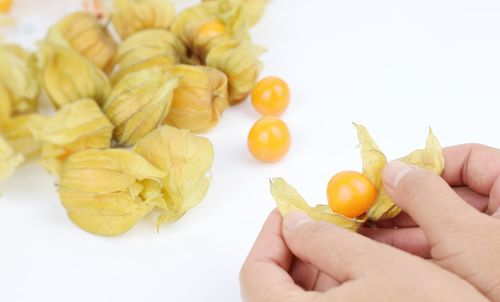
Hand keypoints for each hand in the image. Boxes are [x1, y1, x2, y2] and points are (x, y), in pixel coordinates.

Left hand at [240, 210, 485, 301]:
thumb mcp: (377, 266)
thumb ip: (324, 240)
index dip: (271, 235)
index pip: (256, 273)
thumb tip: (294, 224)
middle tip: (322, 224)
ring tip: (348, 244)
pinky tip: (360, 273)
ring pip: (301, 300)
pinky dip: (335, 289)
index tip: (288, 212)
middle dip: (298, 249)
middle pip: (275, 287)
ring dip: (319, 268)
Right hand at [362, 144, 499, 300]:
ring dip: (408, 226)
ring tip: (372, 231)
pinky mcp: (488, 268)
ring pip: (447, 222)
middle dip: (408, 201)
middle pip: (452, 191)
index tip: (391, 176)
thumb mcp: (465, 238)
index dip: (426, 164)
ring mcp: (497, 243)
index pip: (469, 159)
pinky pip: (450, 248)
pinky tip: (390, 251)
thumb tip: (394, 171)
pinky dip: (421, 247)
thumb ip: (426, 197)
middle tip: (374, 206)